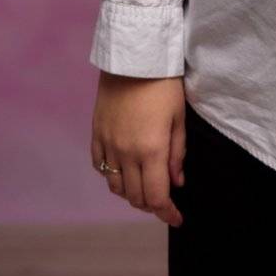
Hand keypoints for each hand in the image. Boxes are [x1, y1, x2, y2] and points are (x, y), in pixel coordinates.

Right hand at [91, 71, 186, 227]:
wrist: (133, 57)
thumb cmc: (163, 83)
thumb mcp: (179, 117)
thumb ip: (178, 153)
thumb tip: (177, 182)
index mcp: (151, 149)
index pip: (157, 196)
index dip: (167, 213)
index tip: (177, 219)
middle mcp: (127, 153)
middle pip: (135, 197)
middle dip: (151, 205)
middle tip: (164, 202)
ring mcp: (108, 144)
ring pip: (116, 186)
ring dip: (131, 194)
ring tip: (144, 188)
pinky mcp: (96, 134)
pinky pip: (100, 166)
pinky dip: (112, 176)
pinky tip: (123, 172)